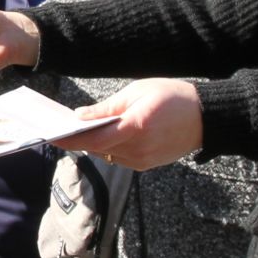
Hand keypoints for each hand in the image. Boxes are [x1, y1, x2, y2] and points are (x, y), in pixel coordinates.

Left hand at [70, 79, 201, 170]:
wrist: (206, 117)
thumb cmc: (172, 96)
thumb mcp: (137, 92)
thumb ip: (107, 107)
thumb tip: (80, 116)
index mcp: (136, 126)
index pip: (94, 138)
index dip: (70, 138)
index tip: (51, 135)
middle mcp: (139, 148)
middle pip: (97, 148)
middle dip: (77, 140)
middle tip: (58, 129)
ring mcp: (143, 160)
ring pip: (106, 155)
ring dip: (92, 144)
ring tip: (76, 132)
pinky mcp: (147, 165)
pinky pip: (118, 159)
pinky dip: (107, 148)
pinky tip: (101, 137)